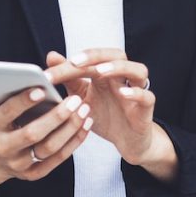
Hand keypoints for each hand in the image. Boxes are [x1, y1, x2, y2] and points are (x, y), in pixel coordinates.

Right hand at [0, 81, 92, 182]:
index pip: (7, 113)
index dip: (24, 102)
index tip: (42, 89)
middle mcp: (5, 147)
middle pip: (32, 134)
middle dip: (56, 117)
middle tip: (75, 100)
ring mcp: (19, 164)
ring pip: (49, 148)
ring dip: (70, 129)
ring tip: (85, 110)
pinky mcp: (33, 174)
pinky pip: (58, 159)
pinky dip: (74, 142)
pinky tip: (85, 126)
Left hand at [44, 48, 162, 166]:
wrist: (127, 141)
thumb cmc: (105, 115)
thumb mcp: (82, 99)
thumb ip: (69, 79)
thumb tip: (51, 55)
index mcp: (105, 73)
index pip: (89, 60)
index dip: (68, 65)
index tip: (48, 75)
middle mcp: (122, 78)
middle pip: (116, 54)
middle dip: (96, 55)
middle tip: (75, 62)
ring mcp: (137, 91)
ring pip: (138, 69)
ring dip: (119, 68)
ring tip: (100, 72)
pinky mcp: (146, 109)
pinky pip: (147, 96)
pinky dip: (137, 93)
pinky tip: (123, 93)